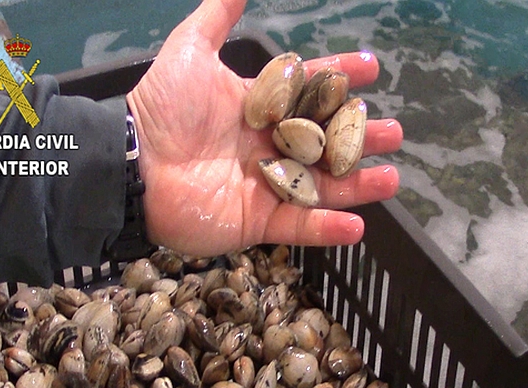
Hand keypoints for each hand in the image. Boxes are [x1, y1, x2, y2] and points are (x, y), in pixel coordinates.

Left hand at [126, 0, 401, 257]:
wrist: (133, 165)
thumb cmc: (161, 109)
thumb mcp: (190, 51)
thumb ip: (217, 16)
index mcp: (259, 108)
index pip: (309, 92)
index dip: (340, 78)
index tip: (370, 67)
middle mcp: (269, 147)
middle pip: (325, 143)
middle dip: (359, 137)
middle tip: (394, 132)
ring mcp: (266, 187)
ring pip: (322, 187)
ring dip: (357, 185)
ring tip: (391, 177)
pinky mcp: (257, 222)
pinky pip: (299, 226)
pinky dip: (327, 228)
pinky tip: (358, 224)